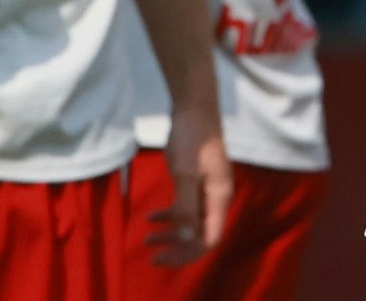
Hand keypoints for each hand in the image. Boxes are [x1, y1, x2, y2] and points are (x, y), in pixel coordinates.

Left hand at [147, 107, 232, 265]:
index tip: (161, 259)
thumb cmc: (192, 139)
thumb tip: (188, 238)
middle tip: (152, 257)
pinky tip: (150, 217)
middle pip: (201, 234)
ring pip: (191, 222)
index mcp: (219, 198)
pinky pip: (185, 207)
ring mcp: (207, 188)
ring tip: (146, 240)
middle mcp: (216, 197)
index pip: (209, 239)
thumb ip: (186, 207)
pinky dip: (169, 215)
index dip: (187, 253)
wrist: (194, 107)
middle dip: (178, 248)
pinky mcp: (196, 180)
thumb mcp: (185, 173)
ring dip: (171, 234)